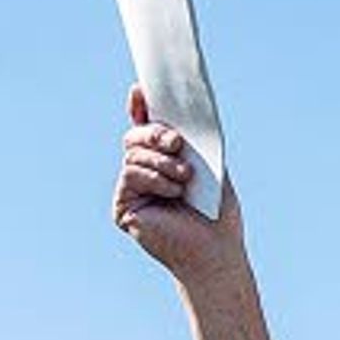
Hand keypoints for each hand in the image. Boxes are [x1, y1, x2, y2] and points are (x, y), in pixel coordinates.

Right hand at [113, 83, 242, 282]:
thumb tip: (181, 113)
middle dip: (155, 133)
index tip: (140, 88)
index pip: (146, 126)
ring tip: (185, 177)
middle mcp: (143, 172)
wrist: (215, 251)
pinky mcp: (122, 207)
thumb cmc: (216, 212)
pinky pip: (131, 176)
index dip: (140, 106)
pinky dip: (155, 180)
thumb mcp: (210, 165)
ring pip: (134, 154)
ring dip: (163, 162)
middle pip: (135, 136)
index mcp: (162, 160)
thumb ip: (193, 140)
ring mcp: (130, 189)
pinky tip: (174, 193)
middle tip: (177, 142)